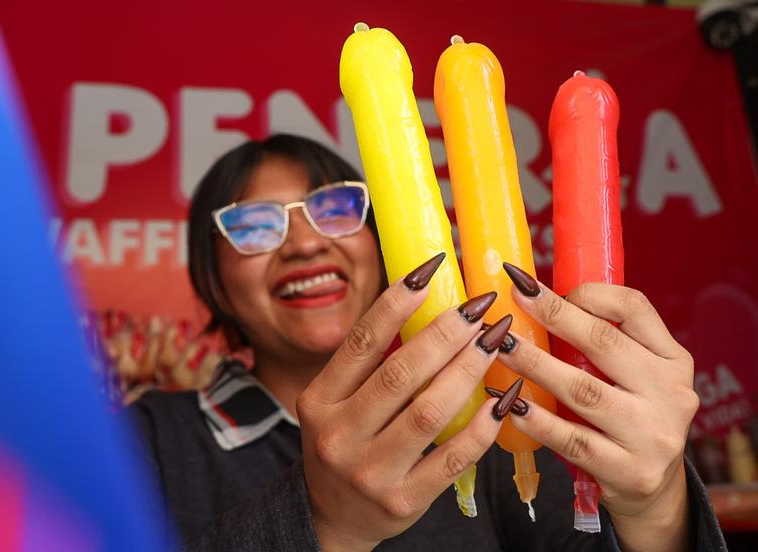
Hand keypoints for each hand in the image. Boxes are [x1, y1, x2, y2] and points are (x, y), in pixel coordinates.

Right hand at [296, 254, 514, 550]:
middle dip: (447, 334)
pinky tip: (505, 399)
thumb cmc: (344, 444)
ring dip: (470, 371)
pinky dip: (483, 426)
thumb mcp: (336, 404)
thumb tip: (425, 306)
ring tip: (497, 341)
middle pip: (401, 373)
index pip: (361, 342)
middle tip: (480, 306)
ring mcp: (369, 472)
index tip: (431, 270)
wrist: (332, 519)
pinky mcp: (403, 501)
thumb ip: (369, 366)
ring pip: (430, 412)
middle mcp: (338, 435)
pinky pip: (453, 457)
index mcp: (319, 401)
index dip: (397, 302)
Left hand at [498, 264, 697, 551]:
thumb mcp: (635, 376)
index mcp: (672, 360)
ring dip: (535, 365)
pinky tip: (509, 403)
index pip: (634, 308)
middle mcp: (671, 393)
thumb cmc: (628, 417)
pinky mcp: (629, 471)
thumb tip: (536, 299)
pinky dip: (537, 420)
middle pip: (604, 343)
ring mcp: (653, 435)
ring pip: (584, 390)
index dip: (587, 292)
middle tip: (513, 301)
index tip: (541, 288)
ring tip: (500, 347)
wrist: (652, 489)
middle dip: (552, 316)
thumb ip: (603, 343)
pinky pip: (572, 440)